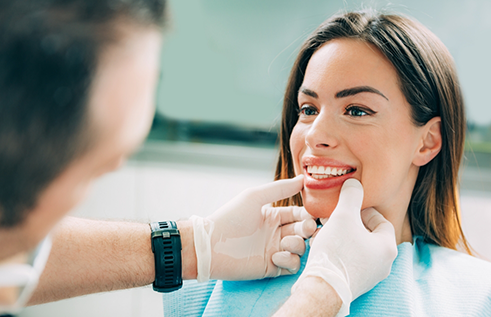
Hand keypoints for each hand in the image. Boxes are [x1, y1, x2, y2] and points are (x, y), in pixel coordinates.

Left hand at [191, 175, 315, 280]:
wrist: (211, 245)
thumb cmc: (230, 218)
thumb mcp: (254, 197)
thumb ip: (280, 188)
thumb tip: (303, 179)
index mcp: (272, 216)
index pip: (298, 214)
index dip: (308, 215)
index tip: (313, 215)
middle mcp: (275, 233)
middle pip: (303, 231)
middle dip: (308, 229)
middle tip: (308, 228)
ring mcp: (274, 251)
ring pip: (300, 248)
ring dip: (298, 245)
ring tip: (285, 243)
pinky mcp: (271, 268)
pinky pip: (291, 265)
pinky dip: (289, 260)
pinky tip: (276, 256)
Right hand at [292, 179, 396, 315]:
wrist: (323, 287)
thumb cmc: (337, 252)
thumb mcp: (343, 216)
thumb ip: (351, 196)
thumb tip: (354, 183)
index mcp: (387, 247)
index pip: (382, 221)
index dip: (365, 210)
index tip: (350, 207)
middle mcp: (383, 264)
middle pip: (368, 235)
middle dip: (350, 223)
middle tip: (335, 217)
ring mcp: (370, 276)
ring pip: (357, 247)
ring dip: (342, 236)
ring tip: (325, 229)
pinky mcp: (355, 283)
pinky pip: (350, 261)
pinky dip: (338, 250)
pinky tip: (323, 245)